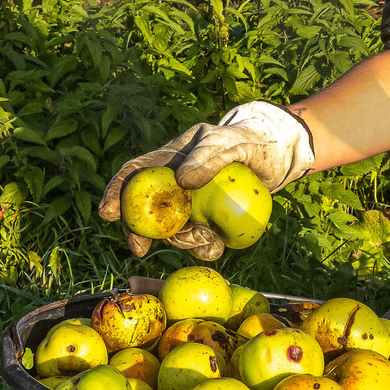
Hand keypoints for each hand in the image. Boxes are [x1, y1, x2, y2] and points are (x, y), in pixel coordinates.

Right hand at [97, 100, 314, 258]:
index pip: (135, 173)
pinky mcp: (208, 221)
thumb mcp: (235, 142)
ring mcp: (191, 204)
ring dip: (182, 241)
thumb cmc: (255, 141)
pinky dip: (203, 249)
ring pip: (171, 230)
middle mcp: (176, 182)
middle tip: (141, 248)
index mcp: (173, 157)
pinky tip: (217, 245)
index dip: (115, 192)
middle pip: (145, 208)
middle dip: (138, 230)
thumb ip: (211, 156)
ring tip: (209, 238)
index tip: (108, 214)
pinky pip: (197, 241)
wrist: (282, 160)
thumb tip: (181, 181)